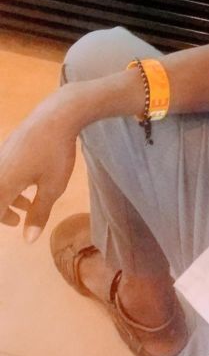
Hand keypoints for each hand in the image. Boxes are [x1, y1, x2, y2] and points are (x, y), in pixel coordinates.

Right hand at [0, 92, 77, 242]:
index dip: (4, 220)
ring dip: (6, 199)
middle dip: (2, 212)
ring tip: (25, 206)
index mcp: (2, 185)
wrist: (56, 115)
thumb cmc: (55, 153)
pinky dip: (9, 184)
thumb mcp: (52, 187)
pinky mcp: (5, 149)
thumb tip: (28, 240)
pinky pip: (1, 173)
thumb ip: (38, 214)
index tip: (16, 225)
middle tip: (16, 221)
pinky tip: (27, 184)